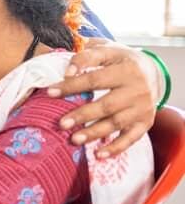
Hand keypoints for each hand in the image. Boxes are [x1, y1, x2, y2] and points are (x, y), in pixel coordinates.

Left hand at [47, 39, 157, 157]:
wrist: (153, 71)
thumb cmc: (120, 60)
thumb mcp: (106, 49)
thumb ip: (86, 55)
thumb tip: (67, 69)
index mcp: (126, 69)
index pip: (95, 79)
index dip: (72, 86)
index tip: (50, 93)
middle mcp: (137, 89)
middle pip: (107, 105)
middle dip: (83, 115)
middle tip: (61, 123)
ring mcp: (143, 107)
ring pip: (117, 123)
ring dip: (94, 133)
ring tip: (74, 139)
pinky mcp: (146, 122)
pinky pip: (131, 138)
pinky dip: (115, 148)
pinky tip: (98, 154)